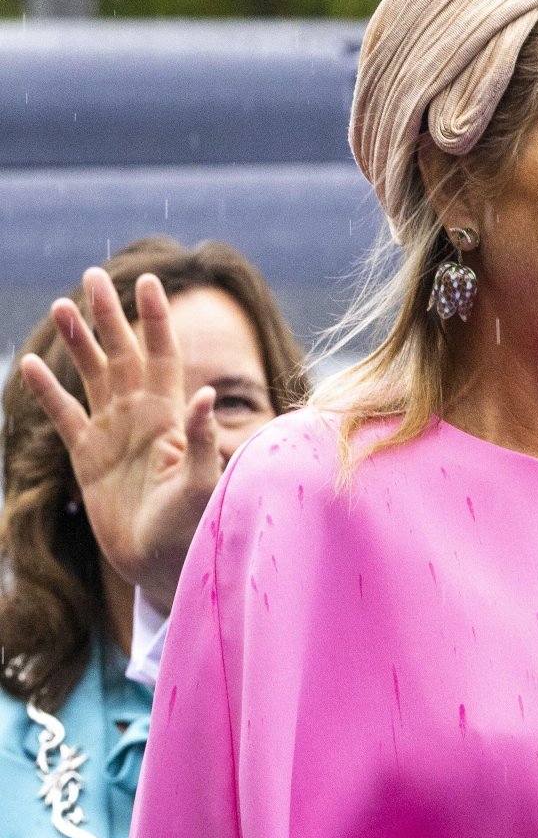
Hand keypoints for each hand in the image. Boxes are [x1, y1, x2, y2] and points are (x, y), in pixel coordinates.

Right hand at [20, 267, 222, 613]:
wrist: (163, 563)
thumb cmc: (193, 525)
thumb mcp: (203, 482)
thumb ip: (202, 439)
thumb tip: (206, 393)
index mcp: (172, 416)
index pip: (164, 355)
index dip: (155, 319)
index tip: (149, 281)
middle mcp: (141, 416)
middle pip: (123, 354)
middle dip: (109, 316)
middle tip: (92, 275)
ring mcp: (112, 434)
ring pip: (93, 376)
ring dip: (79, 343)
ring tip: (62, 306)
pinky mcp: (87, 457)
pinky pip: (64, 416)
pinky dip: (47, 392)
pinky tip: (30, 364)